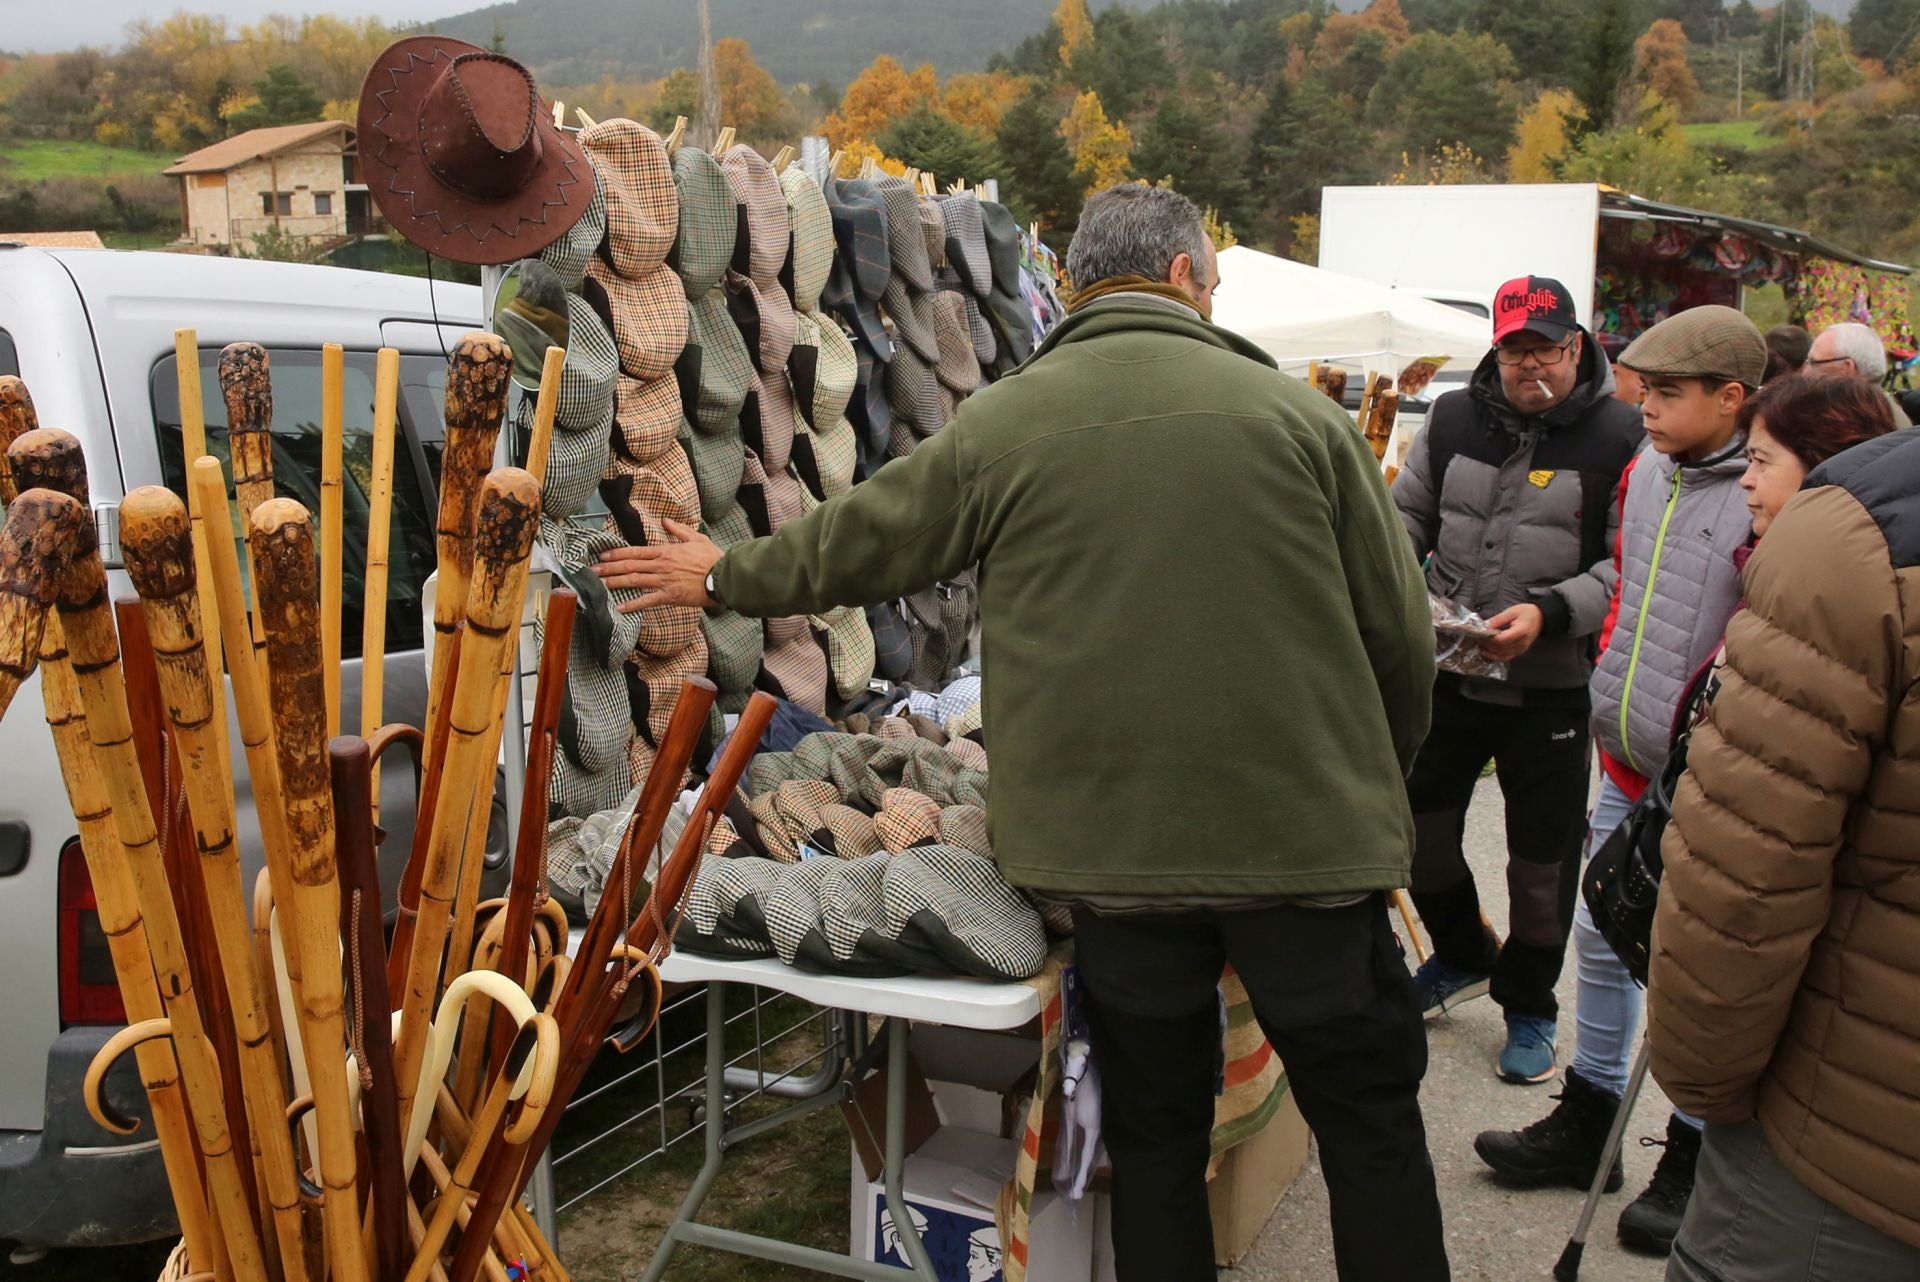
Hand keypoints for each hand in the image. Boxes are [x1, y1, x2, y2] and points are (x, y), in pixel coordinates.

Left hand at [592, 518, 722, 613]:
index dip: (617, 554)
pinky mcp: (670, 596)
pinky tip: (620, 608)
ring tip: (599, 585)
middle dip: (608, 568)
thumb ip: (678, 530)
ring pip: (634, 581)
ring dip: (615, 583)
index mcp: (665, 551)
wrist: (724, 576)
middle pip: (629, 566)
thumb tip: (665, 520)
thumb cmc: (713, 558)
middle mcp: (661, 565)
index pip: (635, 552)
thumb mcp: (696, 538)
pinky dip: (633, 605)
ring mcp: (664, 581)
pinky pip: (647, 601)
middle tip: (592, 571)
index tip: (602, 556)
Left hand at [1481, 603, 1543, 661]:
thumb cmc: (1527, 612)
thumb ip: (1497, 620)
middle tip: (1476, 639)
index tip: (1479, 635)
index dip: (1488, 639)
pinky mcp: (1520, 652)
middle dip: (1487, 645)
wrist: (1541, 618)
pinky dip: (1496, 656)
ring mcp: (1521, 649)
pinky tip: (1488, 652)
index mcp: (1520, 632)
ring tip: (1480, 645)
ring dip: (1489, 651)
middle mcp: (1521, 643)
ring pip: (1501, 655)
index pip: (1501, 640)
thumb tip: (1484, 626)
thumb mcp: (1511, 611)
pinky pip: (1506, 657)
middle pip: (1500, 648)